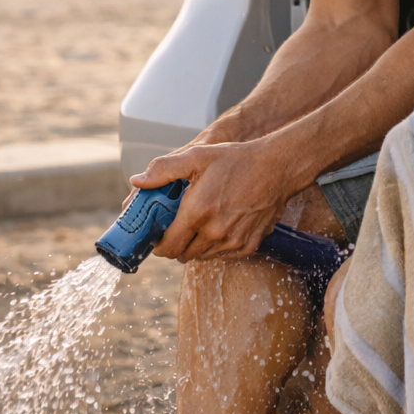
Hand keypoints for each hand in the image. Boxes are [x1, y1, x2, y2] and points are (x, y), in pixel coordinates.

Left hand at [129, 138, 297, 261]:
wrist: (276, 168)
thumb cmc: (235, 160)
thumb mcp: (197, 156)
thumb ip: (163, 169)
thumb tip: (137, 181)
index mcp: (197, 212)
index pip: (168, 247)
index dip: (159, 244)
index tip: (158, 236)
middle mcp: (215, 232)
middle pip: (183, 255)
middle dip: (176, 244)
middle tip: (177, 227)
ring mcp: (233, 241)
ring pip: (202, 257)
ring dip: (196, 246)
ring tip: (199, 224)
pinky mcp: (248, 246)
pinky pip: (223, 256)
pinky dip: (216, 247)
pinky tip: (219, 227)